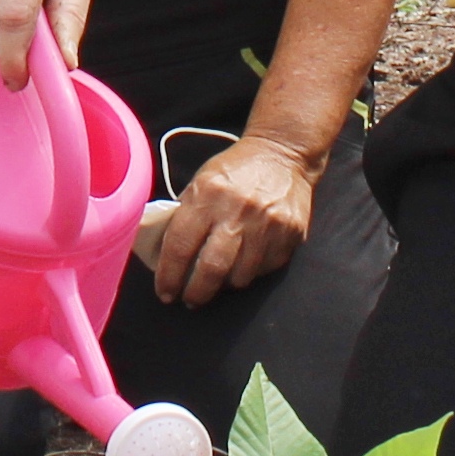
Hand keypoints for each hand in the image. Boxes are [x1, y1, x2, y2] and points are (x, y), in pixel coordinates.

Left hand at [145, 134, 317, 306]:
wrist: (283, 155)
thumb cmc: (235, 170)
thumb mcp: (201, 181)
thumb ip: (185, 214)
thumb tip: (164, 254)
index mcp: (207, 195)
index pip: (180, 246)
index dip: (168, 275)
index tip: (164, 292)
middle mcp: (238, 211)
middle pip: (211, 269)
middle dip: (196, 293)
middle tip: (189, 300)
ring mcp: (267, 225)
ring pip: (240, 277)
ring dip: (224, 285)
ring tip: (217, 281)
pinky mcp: (290, 235)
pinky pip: (264, 270)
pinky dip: (250, 273)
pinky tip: (243, 264)